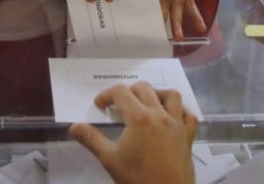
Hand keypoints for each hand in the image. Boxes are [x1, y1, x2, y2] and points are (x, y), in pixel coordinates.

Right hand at [69, 83, 196, 183]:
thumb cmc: (137, 178)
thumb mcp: (109, 159)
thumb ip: (91, 139)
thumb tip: (74, 127)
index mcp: (139, 117)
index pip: (120, 92)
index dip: (107, 95)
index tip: (100, 106)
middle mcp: (160, 114)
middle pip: (144, 88)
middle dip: (128, 92)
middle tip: (119, 106)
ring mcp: (177, 124)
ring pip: (171, 95)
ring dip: (156, 94)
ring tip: (146, 103)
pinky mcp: (188, 136)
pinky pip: (189, 115)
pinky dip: (181, 111)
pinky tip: (172, 116)